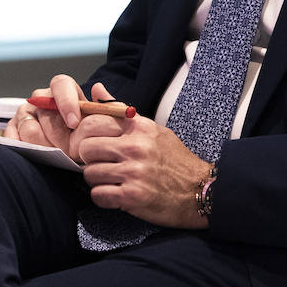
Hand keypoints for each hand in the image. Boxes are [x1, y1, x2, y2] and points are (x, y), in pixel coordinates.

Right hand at [3, 74, 103, 159]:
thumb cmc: (89, 133)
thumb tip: (97, 88)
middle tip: (72, 152)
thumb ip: (105, 106)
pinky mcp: (13, 128)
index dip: (67, 102)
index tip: (75, 123)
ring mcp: (26, 112)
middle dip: (60, 137)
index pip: (61, 84)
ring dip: (46, 148)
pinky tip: (39, 157)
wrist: (74, 152)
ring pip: (30, 129)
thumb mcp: (102, 120)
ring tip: (59, 157)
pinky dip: (26, 150)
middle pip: (46, 114)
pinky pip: (14, 139)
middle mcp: (42, 97)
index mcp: (64, 89)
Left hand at [72, 113, 211, 229]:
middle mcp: (136, 147)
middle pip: (86, 148)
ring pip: (90, 173)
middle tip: (99, 163)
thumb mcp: (152, 129)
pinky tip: (114, 194)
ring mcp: (134, 172)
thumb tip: (96, 89)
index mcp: (140, 128)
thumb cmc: (174, 159)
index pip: (94, 122)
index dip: (85, 135)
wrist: (201, 189)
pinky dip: (102, 197)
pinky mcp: (133, 196)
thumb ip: (122, 112)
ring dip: (96, 180)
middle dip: (88, 159)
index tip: (90, 143)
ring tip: (110, 180)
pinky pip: (98, 195)